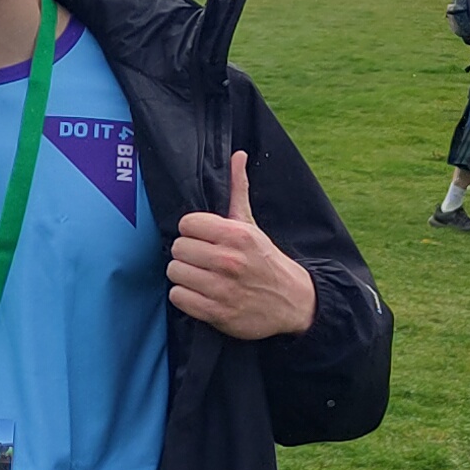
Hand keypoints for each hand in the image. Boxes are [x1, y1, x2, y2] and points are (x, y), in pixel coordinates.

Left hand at [168, 152, 315, 341]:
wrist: (293, 302)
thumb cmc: (266, 261)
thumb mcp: (252, 225)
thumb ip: (238, 191)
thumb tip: (237, 155)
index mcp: (236, 235)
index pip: (187, 224)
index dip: (191, 231)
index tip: (201, 238)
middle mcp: (229, 261)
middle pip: (178, 248)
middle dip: (187, 254)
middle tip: (200, 259)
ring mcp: (222, 288)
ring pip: (175, 272)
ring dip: (184, 276)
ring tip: (199, 276)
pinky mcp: (217, 313)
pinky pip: (179, 297)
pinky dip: (185, 296)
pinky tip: (198, 293)